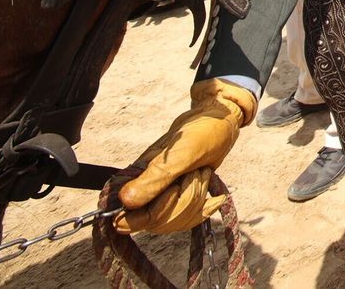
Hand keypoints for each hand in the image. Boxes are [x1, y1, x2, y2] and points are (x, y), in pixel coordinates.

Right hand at [115, 79, 256, 233]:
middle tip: (195, 173)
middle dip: (184, 202)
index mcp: (136, 178)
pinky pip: (186, 220)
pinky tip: (215, 198)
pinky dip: (204, 209)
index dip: (154, 214)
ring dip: (196, 199)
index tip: (174, 190)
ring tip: (202, 174)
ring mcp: (161, 196)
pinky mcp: (178, 199)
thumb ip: (156, 177)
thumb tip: (125, 201)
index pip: (130, 219)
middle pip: (156, 223)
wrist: (219, 121)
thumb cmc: (201, 131)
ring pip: (174, 222)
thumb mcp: (183, 153)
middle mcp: (144, 191)